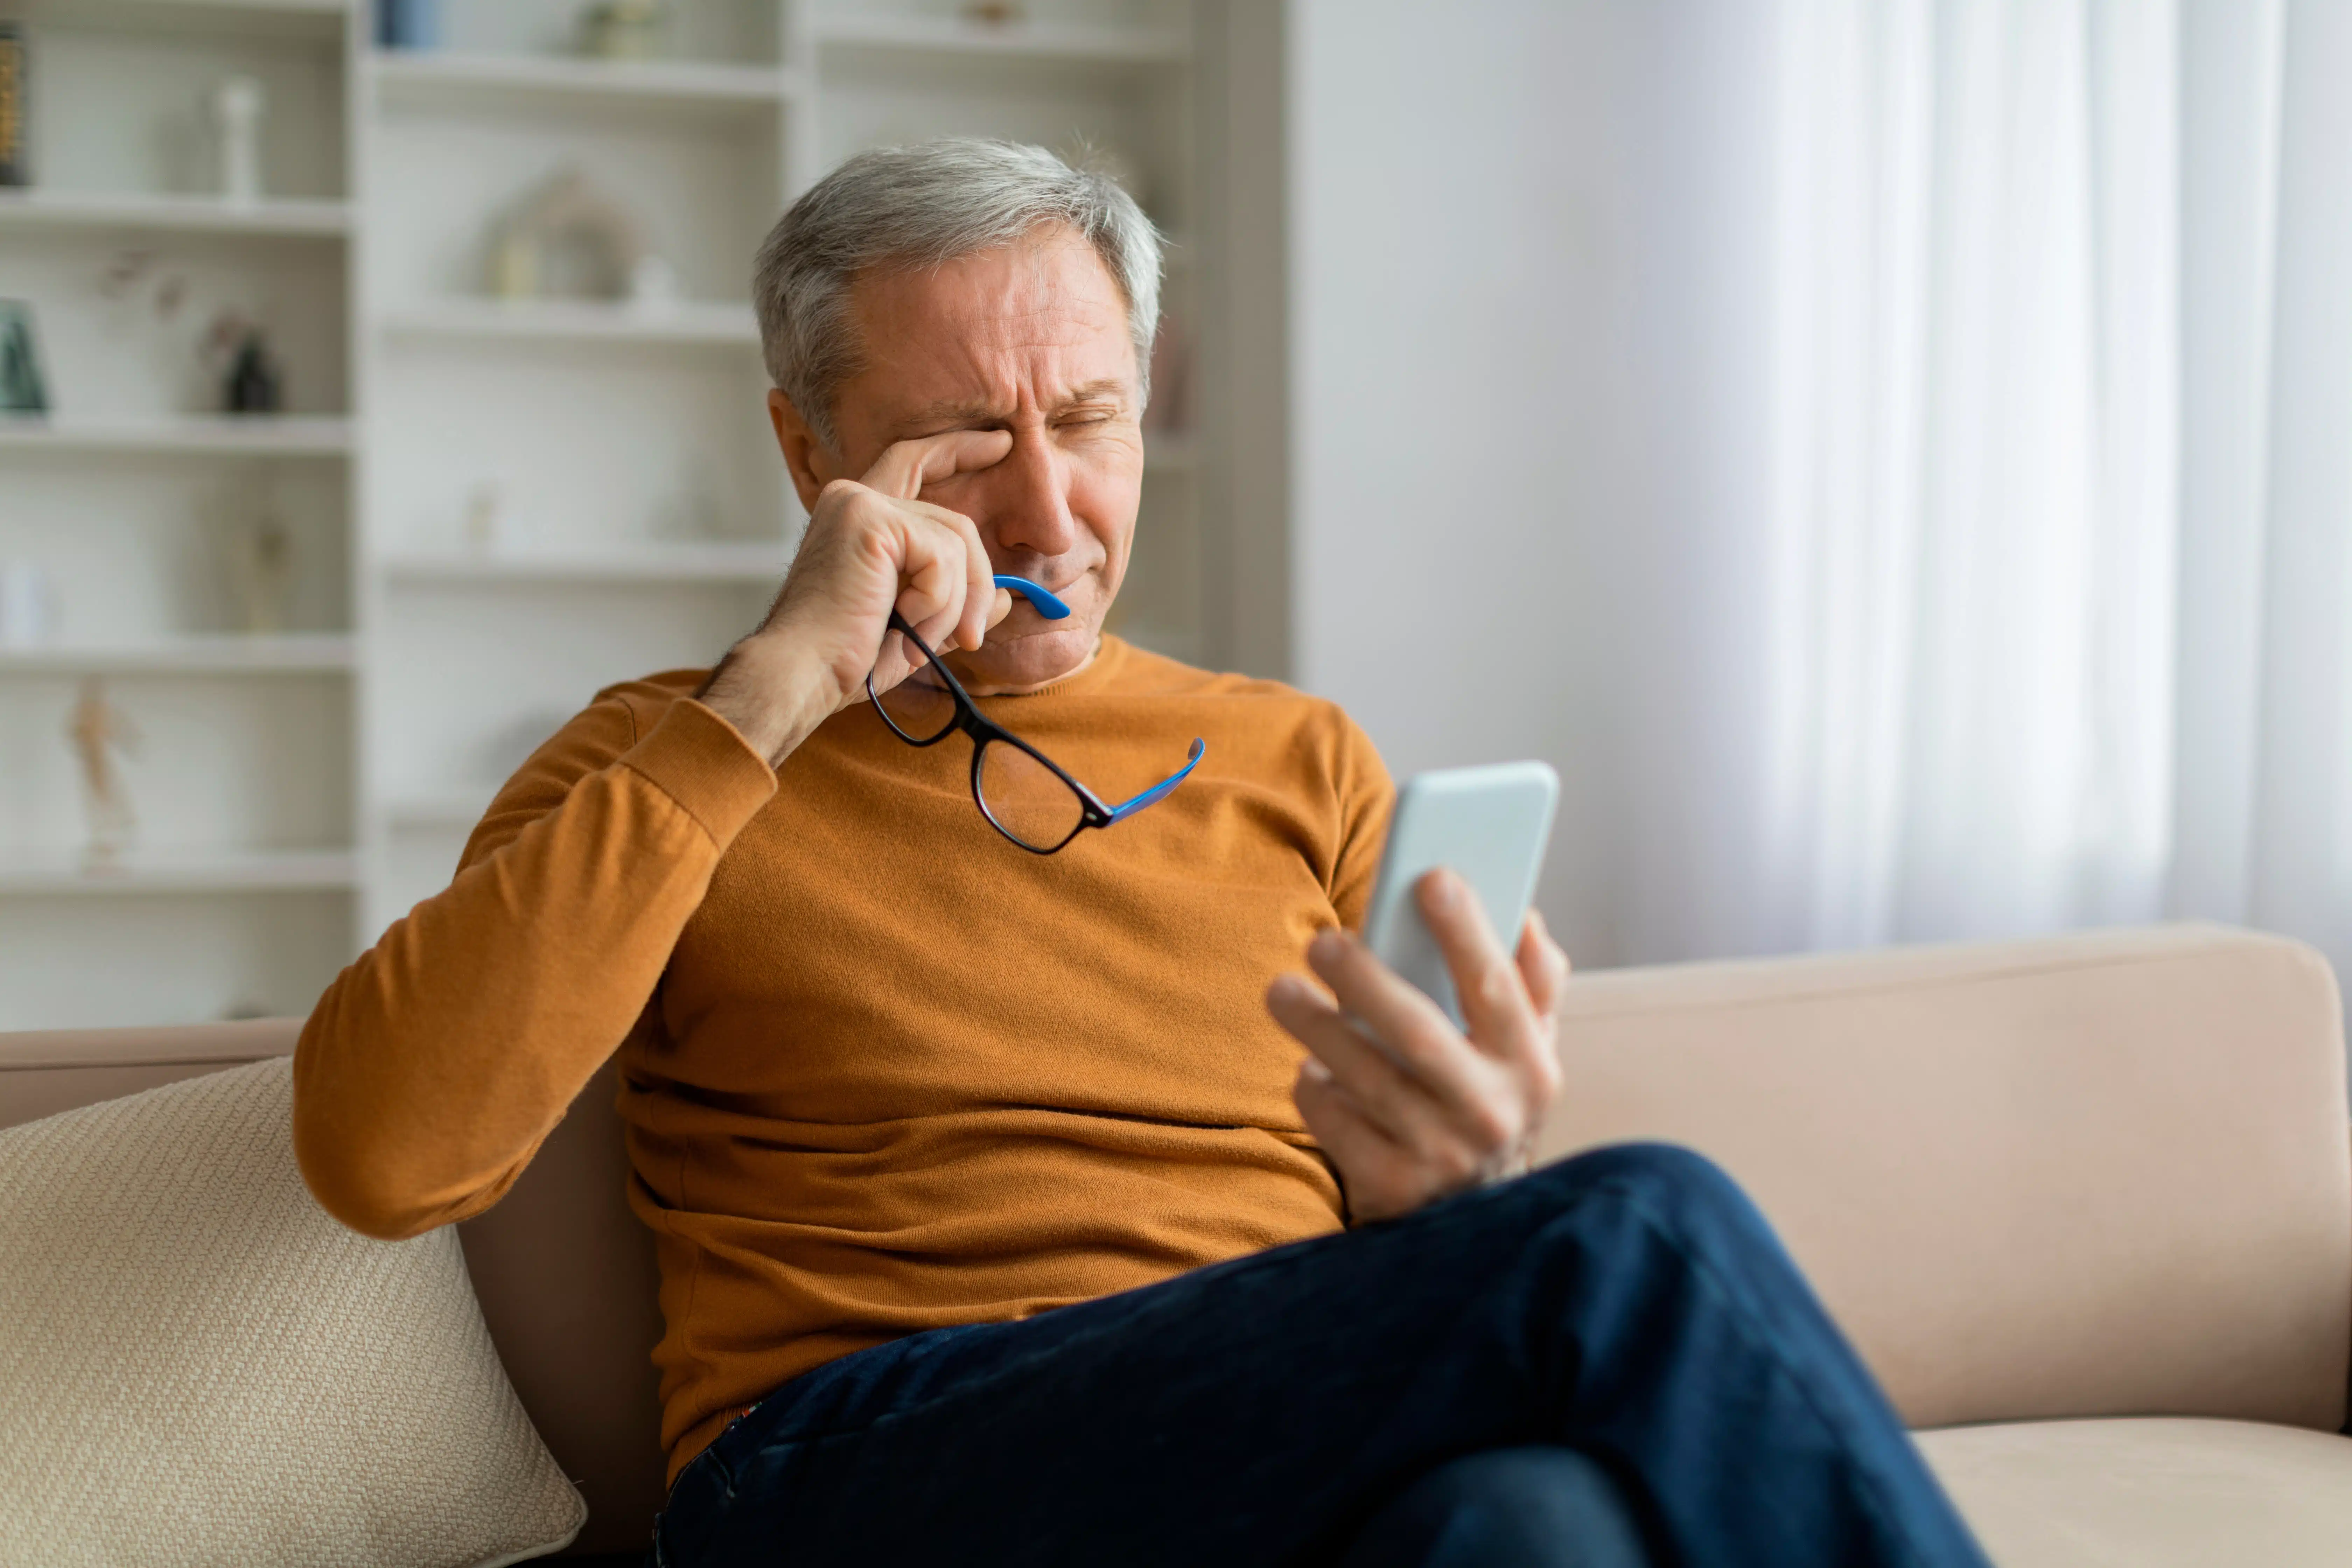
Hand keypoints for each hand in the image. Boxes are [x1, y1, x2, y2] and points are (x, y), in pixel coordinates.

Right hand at [698, 429, 1014, 764]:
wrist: (802, 676)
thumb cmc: (847, 660)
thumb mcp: (915, 628)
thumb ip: (956, 605)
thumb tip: (1008, 598)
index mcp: (857, 518)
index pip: (914, 463)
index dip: (958, 450)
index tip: (1000, 443)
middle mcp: (854, 499)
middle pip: (954, 524)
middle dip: (975, 585)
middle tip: (970, 638)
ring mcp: (860, 505)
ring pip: (956, 542)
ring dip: (953, 604)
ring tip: (920, 639)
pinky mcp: (871, 522)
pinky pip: (942, 558)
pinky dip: (937, 601)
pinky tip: (905, 622)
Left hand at [1267, 870, 1569, 1223]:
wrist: (1469, 1224)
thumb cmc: (1488, 1106)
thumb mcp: (1527, 1054)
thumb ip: (1533, 986)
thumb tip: (1526, 917)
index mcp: (1531, 1067)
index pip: (1498, 988)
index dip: (1466, 932)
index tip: (1431, 877)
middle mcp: (1491, 1113)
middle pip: (1418, 1032)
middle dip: (1365, 980)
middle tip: (1320, 941)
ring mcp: (1440, 1155)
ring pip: (1365, 1078)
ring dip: (1317, 1027)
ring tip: (1282, 991)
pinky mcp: (1391, 1187)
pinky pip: (1336, 1123)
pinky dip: (1314, 1090)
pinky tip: (1311, 1071)